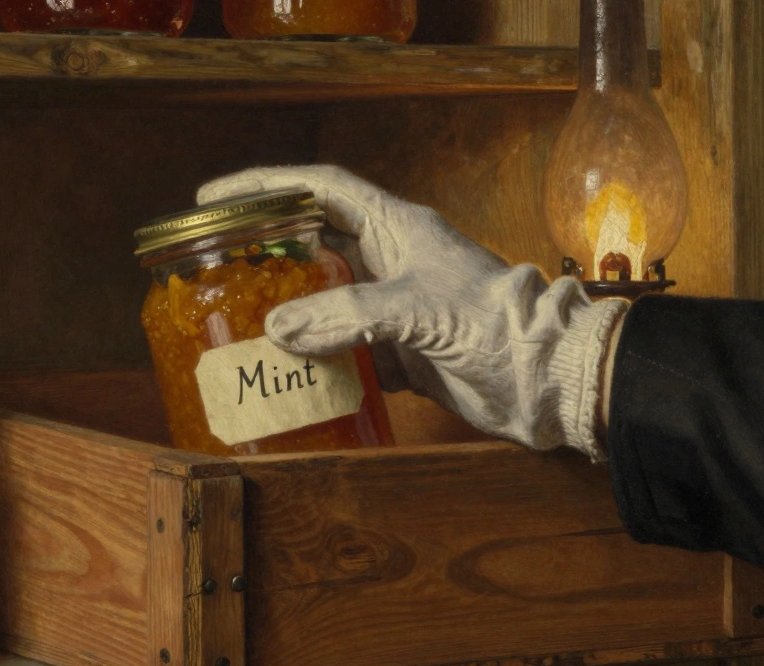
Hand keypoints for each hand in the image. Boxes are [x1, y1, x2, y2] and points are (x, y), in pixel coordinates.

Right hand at [198, 165, 627, 458]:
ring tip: (237, 320)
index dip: (267, 185)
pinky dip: (313, 361)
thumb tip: (277, 329)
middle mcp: (391, 261)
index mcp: (396, 227)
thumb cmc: (497, 326)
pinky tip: (286, 373)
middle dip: (266, 247)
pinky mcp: (400, 353)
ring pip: (323, 300)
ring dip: (285, 311)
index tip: (216, 194)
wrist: (547, 380)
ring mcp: (394, 308)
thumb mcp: (417, 309)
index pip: (320, 189)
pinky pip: (343, 351)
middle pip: (313, 241)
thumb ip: (346, 314)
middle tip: (216, 260)